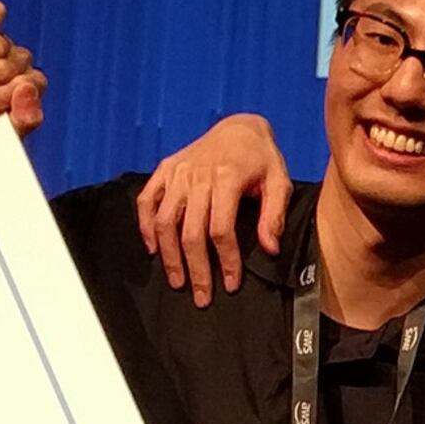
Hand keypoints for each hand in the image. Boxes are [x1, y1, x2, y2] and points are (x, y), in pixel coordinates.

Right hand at [136, 112, 293, 305]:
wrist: (239, 127)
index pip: (221, 230)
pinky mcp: (165, 169)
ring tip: (177, 281)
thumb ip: (274, 215)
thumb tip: (270, 248)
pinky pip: (147, 200)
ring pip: (164, 221)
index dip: (226, 261)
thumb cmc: (261, 158)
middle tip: (201, 296)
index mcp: (227, 178)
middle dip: (196, 269)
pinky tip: (153, 249)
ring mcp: (178, 173)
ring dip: (168, 255)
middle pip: (190, 232)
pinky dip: (145, 226)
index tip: (230, 284)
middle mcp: (197, 176)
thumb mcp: (279, 181)